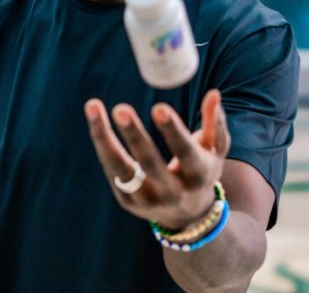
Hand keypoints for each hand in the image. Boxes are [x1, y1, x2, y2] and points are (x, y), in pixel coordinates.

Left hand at [84, 88, 230, 229]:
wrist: (187, 215)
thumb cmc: (201, 170)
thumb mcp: (215, 150)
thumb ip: (215, 123)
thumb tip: (213, 94)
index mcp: (198, 176)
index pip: (186, 153)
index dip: (173, 131)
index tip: (159, 107)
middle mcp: (173, 192)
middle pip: (150, 163)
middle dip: (135, 135)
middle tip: (121, 108)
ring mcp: (148, 200)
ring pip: (121, 168)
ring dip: (105, 138)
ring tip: (93, 106)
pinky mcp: (127, 202)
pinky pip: (111, 169)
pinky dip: (103, 144)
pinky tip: (96, 119)